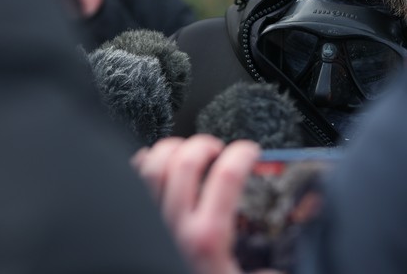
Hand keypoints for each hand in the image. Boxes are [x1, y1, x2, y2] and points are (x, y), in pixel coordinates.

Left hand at [132, 135, 261, 273]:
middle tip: (218, 150)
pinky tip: (154, 167)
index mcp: (207, 239)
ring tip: (187, 152)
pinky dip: (141, 167)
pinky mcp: (129, 232)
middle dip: (206, 145)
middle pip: (185, 162)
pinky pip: (128, 184)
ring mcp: (147, 227)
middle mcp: (174, 228)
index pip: (227, 176)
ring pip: (152, 167)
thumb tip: (278, 269)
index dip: (242, 153)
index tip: (250, 151)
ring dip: (172, 149)